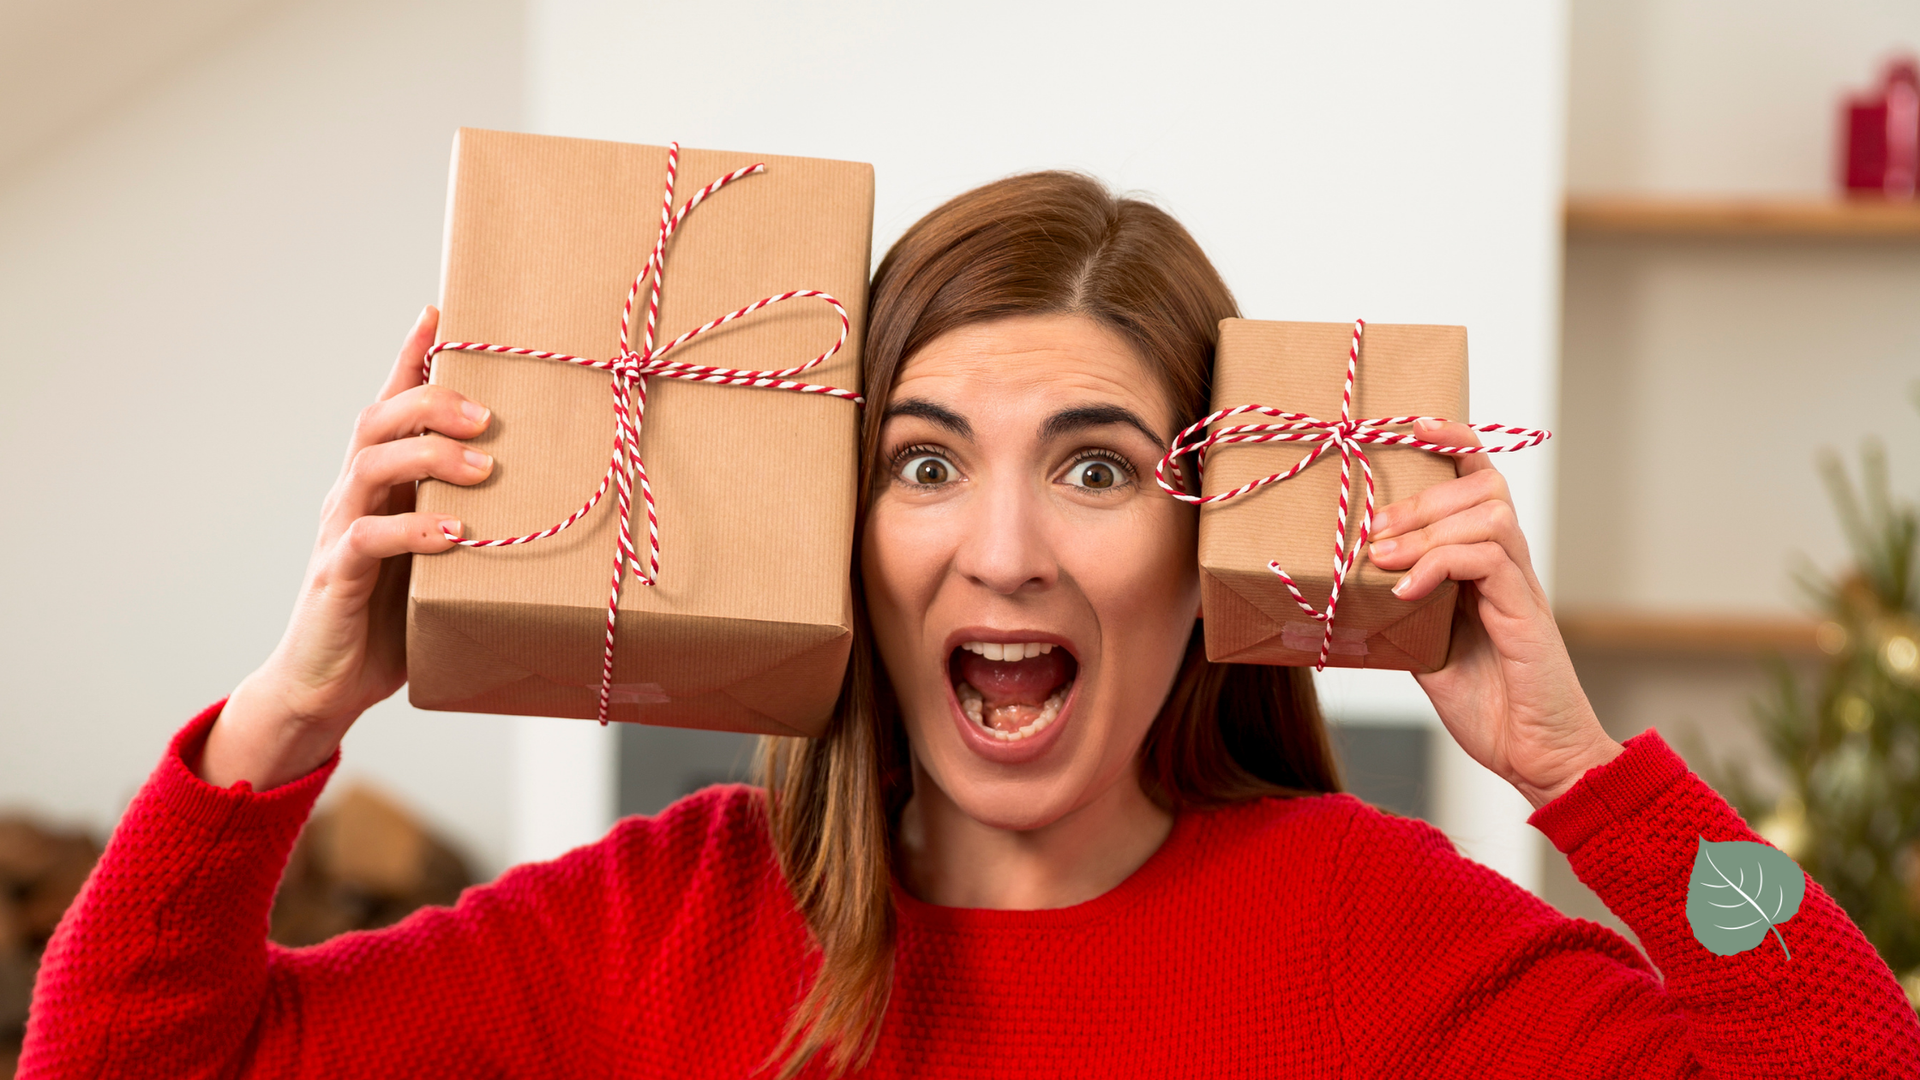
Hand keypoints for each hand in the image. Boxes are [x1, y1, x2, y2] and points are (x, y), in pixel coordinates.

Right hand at [204, 307, 493, 789]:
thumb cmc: (393, 617)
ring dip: (429, 456)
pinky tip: (455, 534)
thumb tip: (547, 492)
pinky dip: (414, 531)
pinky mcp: (336, 576)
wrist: (328, 684)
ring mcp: (341, 531)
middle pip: (379, 418)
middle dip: (432, 399)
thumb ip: (472, 516)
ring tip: (482, 467)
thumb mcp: (441, 555)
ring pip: (370, 464)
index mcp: (380, 482)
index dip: (411, 354)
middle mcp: (354, 494)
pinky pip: (368, 539)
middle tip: (488, 412)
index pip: (391, 402)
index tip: (443, 311)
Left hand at [1365, 419, 1621, 810]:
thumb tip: (1357, 587)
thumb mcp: (1426, 650)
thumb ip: (1403, 611)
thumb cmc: (1490, 705)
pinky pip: (1488, 559)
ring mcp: (1522, 588)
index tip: (1409, 425)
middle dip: (1419, 495)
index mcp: (1489, 567)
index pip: (1480, 483)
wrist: (1538, 758)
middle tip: (1373, 527)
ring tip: (1383, 558)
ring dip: (1426, 529)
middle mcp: (1510, 567)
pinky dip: (1439, 565)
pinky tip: (1408, 591)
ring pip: (1488, 514)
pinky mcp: (1526, 614)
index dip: (1452, 443)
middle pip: (1481, 488)